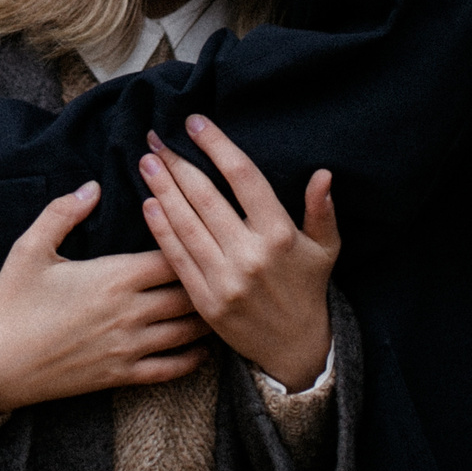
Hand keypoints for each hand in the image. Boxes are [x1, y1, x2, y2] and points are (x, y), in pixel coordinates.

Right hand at [0, 181, 210, 415]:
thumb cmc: (11, 303)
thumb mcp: (29, 249)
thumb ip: (62, 212)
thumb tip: (92, 187)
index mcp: (113, 276)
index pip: (173, 253)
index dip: (192, 238)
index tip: (203, 227)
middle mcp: (130, 312)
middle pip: (191, 290)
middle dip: (210, 276)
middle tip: (227, 264)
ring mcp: (129, 347)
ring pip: (189, 330)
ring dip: (209, 315)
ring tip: (225, 301)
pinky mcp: (122, 376)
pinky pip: (171, 369)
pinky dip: (194, 359)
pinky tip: (204, 349)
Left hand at [139, 116, 338, 391]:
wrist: (294, 348)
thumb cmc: (308, 287)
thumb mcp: (325, 248)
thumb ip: (321, 210)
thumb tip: (322, 173)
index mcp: (280, 234)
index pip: (243, 177)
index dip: (217, 146)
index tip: (195, 122)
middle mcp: (250, 254)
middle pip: (205, 197)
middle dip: (177, 163)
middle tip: (155, 138)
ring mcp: (225, 279)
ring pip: (186, 224)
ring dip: (162, 189)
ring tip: (146, 162)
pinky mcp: (205, 300)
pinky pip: (177, 258)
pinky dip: (160, 229)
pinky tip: (148, 204)